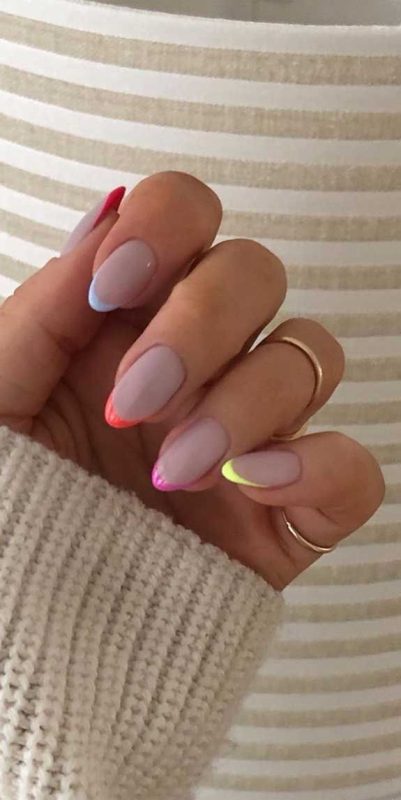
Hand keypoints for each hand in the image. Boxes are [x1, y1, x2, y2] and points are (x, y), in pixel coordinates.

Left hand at [0, 172, 384, 588]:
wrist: (30, 620)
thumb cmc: (9, 501)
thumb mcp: (0, 395)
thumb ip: (44, 308)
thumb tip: (107, 214)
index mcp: (130, 320)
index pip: (187, 215)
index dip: (168, 225)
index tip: (112, 289)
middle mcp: (201, 361)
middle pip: (256, 273)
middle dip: (199, 326)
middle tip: (133, 401)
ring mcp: (252, 431)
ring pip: (311, 356)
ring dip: (246, 403)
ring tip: (173, 470)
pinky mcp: (288, 509)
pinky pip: (352, 469)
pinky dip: (317, 468)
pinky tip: (250, 485)